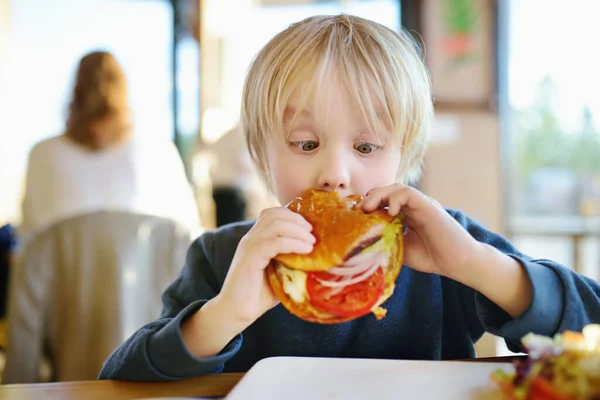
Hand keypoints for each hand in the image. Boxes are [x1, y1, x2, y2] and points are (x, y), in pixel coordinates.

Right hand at [216, 206, 314, 324]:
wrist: (236, 312)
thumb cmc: (259, 295)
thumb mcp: (280, 272)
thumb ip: (292, 260)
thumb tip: (318, 257)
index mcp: (256, 238)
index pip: (273, 213)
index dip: (293, 215)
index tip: (310, 228)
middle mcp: (251, 237)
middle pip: (275, 214)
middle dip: (298, 220)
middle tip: (313, 234)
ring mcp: (249, 245)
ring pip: (275, 224)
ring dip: (298, 230)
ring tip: (312, 242)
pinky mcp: (250, 257)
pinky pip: (274, 242)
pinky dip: (293, 243)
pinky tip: (306, 250)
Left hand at [361, 184, 483, 281]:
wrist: (458, 263)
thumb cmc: (433, 257)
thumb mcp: (402, 249)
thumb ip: (387, 241)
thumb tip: (364, 243)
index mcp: (407, 215)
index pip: (384, 202)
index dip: (369, 206)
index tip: (357, 217)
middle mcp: (413, 207)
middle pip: (387, 192)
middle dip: (370, 198)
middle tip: (359, 211)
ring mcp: (421, 204)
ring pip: (396, 188)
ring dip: (379, 195)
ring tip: (368, 208)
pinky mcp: (428, 205)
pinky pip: (408, 193)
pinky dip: (395, 198)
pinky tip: (390, 211)